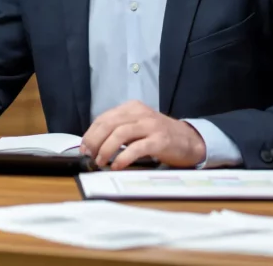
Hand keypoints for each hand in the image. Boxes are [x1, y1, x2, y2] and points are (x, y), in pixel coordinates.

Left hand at [80, 100, 206, 169]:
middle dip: (95, 141)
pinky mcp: (160, 140)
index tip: (84, 148)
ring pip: (120, 133)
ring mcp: (151, 126)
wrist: (189, 140)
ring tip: (100, 162)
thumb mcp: (137, 126)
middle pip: (109, 124)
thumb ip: (119, 130)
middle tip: (89, 156)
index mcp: (132, 108)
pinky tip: (117, 166)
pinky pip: (137, 148)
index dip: (90, 133)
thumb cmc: (158, 135)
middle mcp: (140, 113)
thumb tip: (93, 145)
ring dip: (106, 149)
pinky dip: (123, 157)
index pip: (104, 118)